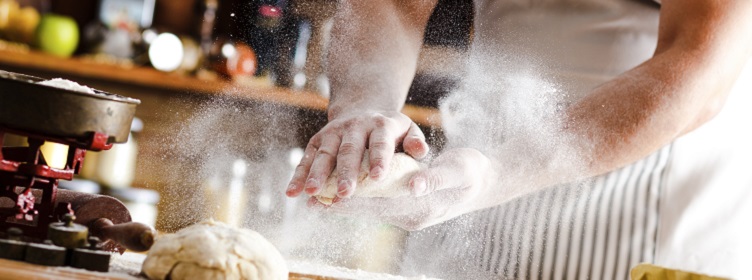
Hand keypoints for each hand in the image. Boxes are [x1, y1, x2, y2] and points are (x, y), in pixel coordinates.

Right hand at [286, 110, 428, 198]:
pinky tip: (292, 193)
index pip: (380, 142)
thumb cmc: (390, 130)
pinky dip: (298, 176)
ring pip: (324, 154)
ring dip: (316, 174)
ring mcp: (333, 133)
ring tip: (312, 193)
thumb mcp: (407, 129)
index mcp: (380, 125)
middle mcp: (354, 126)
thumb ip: (415, 141)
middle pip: (349, 150)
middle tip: (345, 192)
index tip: (378, 177)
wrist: (362, 108)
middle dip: (346, 172)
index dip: (379, 158)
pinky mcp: (317, 141)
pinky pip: (306, 159)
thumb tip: (421, 152)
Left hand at [309, 148, 496, 230]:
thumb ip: (434, 178)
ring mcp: (407, 214)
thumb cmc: (472, 172)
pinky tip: (338, 194)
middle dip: (340, 204)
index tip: (329, 196)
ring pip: (369, 209)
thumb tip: (414, 185)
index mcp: (421, 208)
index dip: (354, 200)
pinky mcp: (405, 208)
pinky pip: (376, 204)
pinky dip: (357, 199)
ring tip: (315, 198)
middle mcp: (411, 216)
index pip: (380, 205)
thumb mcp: (457, 171)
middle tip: (311, 198)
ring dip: (344, 203)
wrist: (485, 181)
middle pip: (369, 210)